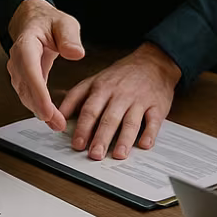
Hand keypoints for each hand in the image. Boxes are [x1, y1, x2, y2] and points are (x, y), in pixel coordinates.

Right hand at [6, 0, 84, 129]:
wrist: (33, 21)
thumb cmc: (49, 22)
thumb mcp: (65, 23)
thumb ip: (70, 37)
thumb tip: (76, 53)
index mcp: (26, 44)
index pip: (29, 70)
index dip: (37, 92)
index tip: (47, 110)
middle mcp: (17, 59)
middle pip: (25, 88)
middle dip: (40, 108)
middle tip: (57, 124)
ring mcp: (18, 70)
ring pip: (25, 95)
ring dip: (39, 111)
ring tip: (57, 124)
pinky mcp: (23, 79)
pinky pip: (28, 95)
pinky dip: (38, 107)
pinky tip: (51, 118)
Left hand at [58, 43, 178, 160]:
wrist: (153, 62)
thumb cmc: (121, 75)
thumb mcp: (94, 80)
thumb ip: (75, 98)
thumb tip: (58, 117)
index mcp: (102, 88)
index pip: (90, 110)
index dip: (83, 128)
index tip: (77, 144)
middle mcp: (120, 95)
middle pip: (109, 118)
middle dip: (101, 138)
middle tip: (95, 155)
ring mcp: (139, 100)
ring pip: (131, 122)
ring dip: (124, 139)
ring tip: (118, 154)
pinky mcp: (157, 106)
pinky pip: (154, 121)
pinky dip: (150, 133)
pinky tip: (144, 145)